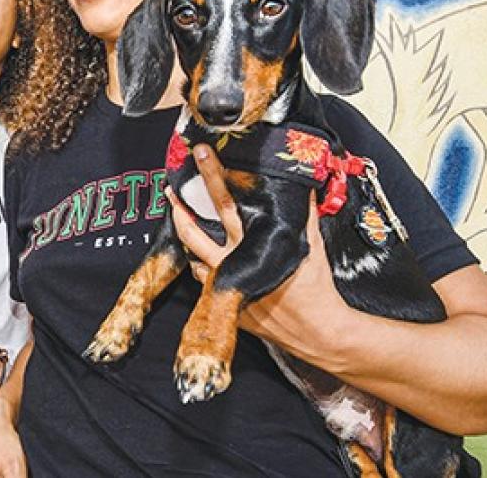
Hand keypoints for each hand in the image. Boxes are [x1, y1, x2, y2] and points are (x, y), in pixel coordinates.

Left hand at [173, 144, 355, 364]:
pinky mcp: (224, 302)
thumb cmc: (315, 287)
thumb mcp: (312, 244)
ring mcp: (225, 284)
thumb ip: (306, 214)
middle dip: (180, 206)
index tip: (202, 156)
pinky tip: (198, 256)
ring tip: (177, 217)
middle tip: (170, 187)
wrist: (316, 330)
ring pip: (192, 256)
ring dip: (185, 235)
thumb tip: (305, 188)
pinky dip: (199, 264)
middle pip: (195, 230)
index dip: (212, 176)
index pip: (225, 202)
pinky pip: (202, 279)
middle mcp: (232, 262)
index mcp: (251, 243)